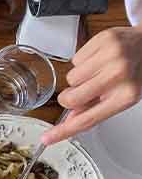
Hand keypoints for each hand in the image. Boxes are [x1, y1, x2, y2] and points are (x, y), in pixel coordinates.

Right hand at [42, 26, 141, 144]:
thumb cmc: (137, 72)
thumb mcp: (123, 96)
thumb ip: (95, 109)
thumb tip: (70, 120)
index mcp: (127, 96)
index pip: (87, 120)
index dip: (63, 131)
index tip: (46, 139)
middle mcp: (119, 75)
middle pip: (71, 98)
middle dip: (71, 97)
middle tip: (83, 91)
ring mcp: (112, 55)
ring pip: (70, 78)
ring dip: (79, 77)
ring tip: (97, 71)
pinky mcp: (103, 40)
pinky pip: (75, 59)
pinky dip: (82, 61)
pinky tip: (98, 58)